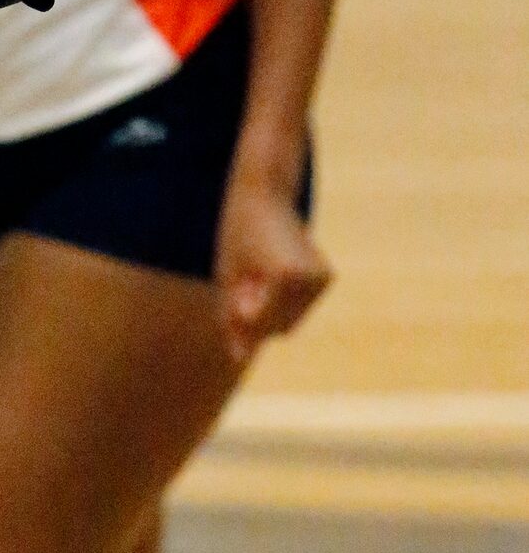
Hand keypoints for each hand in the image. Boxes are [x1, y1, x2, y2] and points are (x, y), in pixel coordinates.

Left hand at [215, 176, 331, 365]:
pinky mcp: (325, 277)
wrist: (264, 194)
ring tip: (259, 273)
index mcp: (287, 276)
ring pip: (291, 322)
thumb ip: (233, 320)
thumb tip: (239, 358)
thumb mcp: (227, 277)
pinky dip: (282, 301)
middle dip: (259, 315)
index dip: (243, 313)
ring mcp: (323, 279)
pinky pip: (298, 308)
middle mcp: (313, 279)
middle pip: (280, 329)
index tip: (240, 283)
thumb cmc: (237, 233)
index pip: (262, 326)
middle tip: (248, 276)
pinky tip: (272, 271)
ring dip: (270, 310)